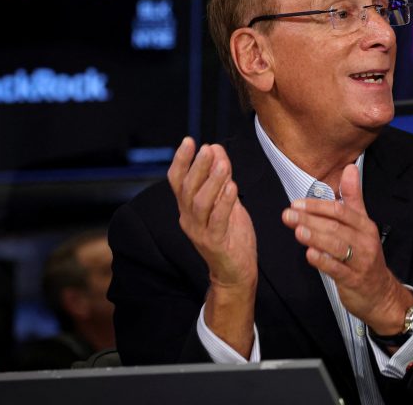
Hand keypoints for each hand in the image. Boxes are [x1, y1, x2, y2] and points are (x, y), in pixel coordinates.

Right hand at [168, 137, 256, 287]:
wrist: (235, 272)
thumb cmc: (230, 235)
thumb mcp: (226, 201)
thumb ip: (221, 177)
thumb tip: (216, 149)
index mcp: (187, 207)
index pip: (177, 180)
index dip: (181, 160)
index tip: (189, 140)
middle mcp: (188, 218)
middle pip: (187, 189)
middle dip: (197, 166)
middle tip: (207, 148)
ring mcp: (199, 232)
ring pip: (200, 203)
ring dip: (211, 182)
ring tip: (223, 164)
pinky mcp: (214, 243)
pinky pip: (217, 220)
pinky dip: (224, 202)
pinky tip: (233, 186)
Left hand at [282, 164, 412, 334]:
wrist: (380, 293)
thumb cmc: (366, 256)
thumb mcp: (362, 225)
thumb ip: (353, 197)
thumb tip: (350, 168)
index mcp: (364, 226)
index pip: (341, 211)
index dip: (318, 206)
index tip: (297, 203)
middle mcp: (364, 241)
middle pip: (336, 226)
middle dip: (310, 220)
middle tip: (288, 215)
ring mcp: (361, 261)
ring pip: (337, 246)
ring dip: (316, 237)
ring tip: (297, 231)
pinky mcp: (354, 280)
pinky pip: (338, 269)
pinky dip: (324, 261)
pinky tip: (310, 255)